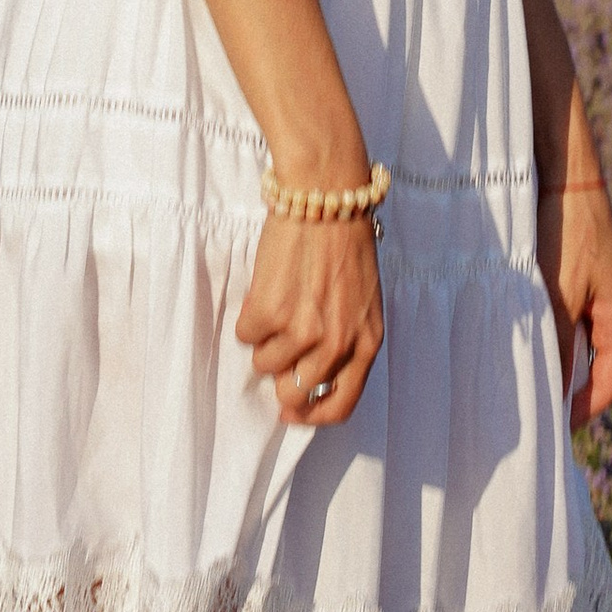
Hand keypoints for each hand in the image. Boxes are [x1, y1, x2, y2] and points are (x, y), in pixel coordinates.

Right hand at [235, 205, 383, 428]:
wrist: (327, 195)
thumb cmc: (346, 241)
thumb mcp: (363, 300)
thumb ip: (346, 339)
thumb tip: (308, 373)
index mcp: (366, 342)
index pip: (340, 405)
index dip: (312, 416)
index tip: (292, 413)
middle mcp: (337, 343)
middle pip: (295, 394)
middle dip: (280, 378)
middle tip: (277, 352)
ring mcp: (302, 330)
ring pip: (264, 363)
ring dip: (264, 339)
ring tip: (276, 303)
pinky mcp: (270, 311)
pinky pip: (245, 334)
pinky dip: (249, 315)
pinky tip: (265, 288)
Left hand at [536, 177, 611, 426]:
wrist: (565, 173)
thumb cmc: (566, 234)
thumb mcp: (558, 297)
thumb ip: (558, 347)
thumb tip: (555, 397)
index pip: (607, 387)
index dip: (581, 413)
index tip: (550, 429)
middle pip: (594, 370)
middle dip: (565, 391)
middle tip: (530, 408)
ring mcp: (598, 294)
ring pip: (577, 346)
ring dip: (554, 361)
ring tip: (521, 376)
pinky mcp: (580, 278)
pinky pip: (567, 322)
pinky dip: (549, 336)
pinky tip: (522, 337)